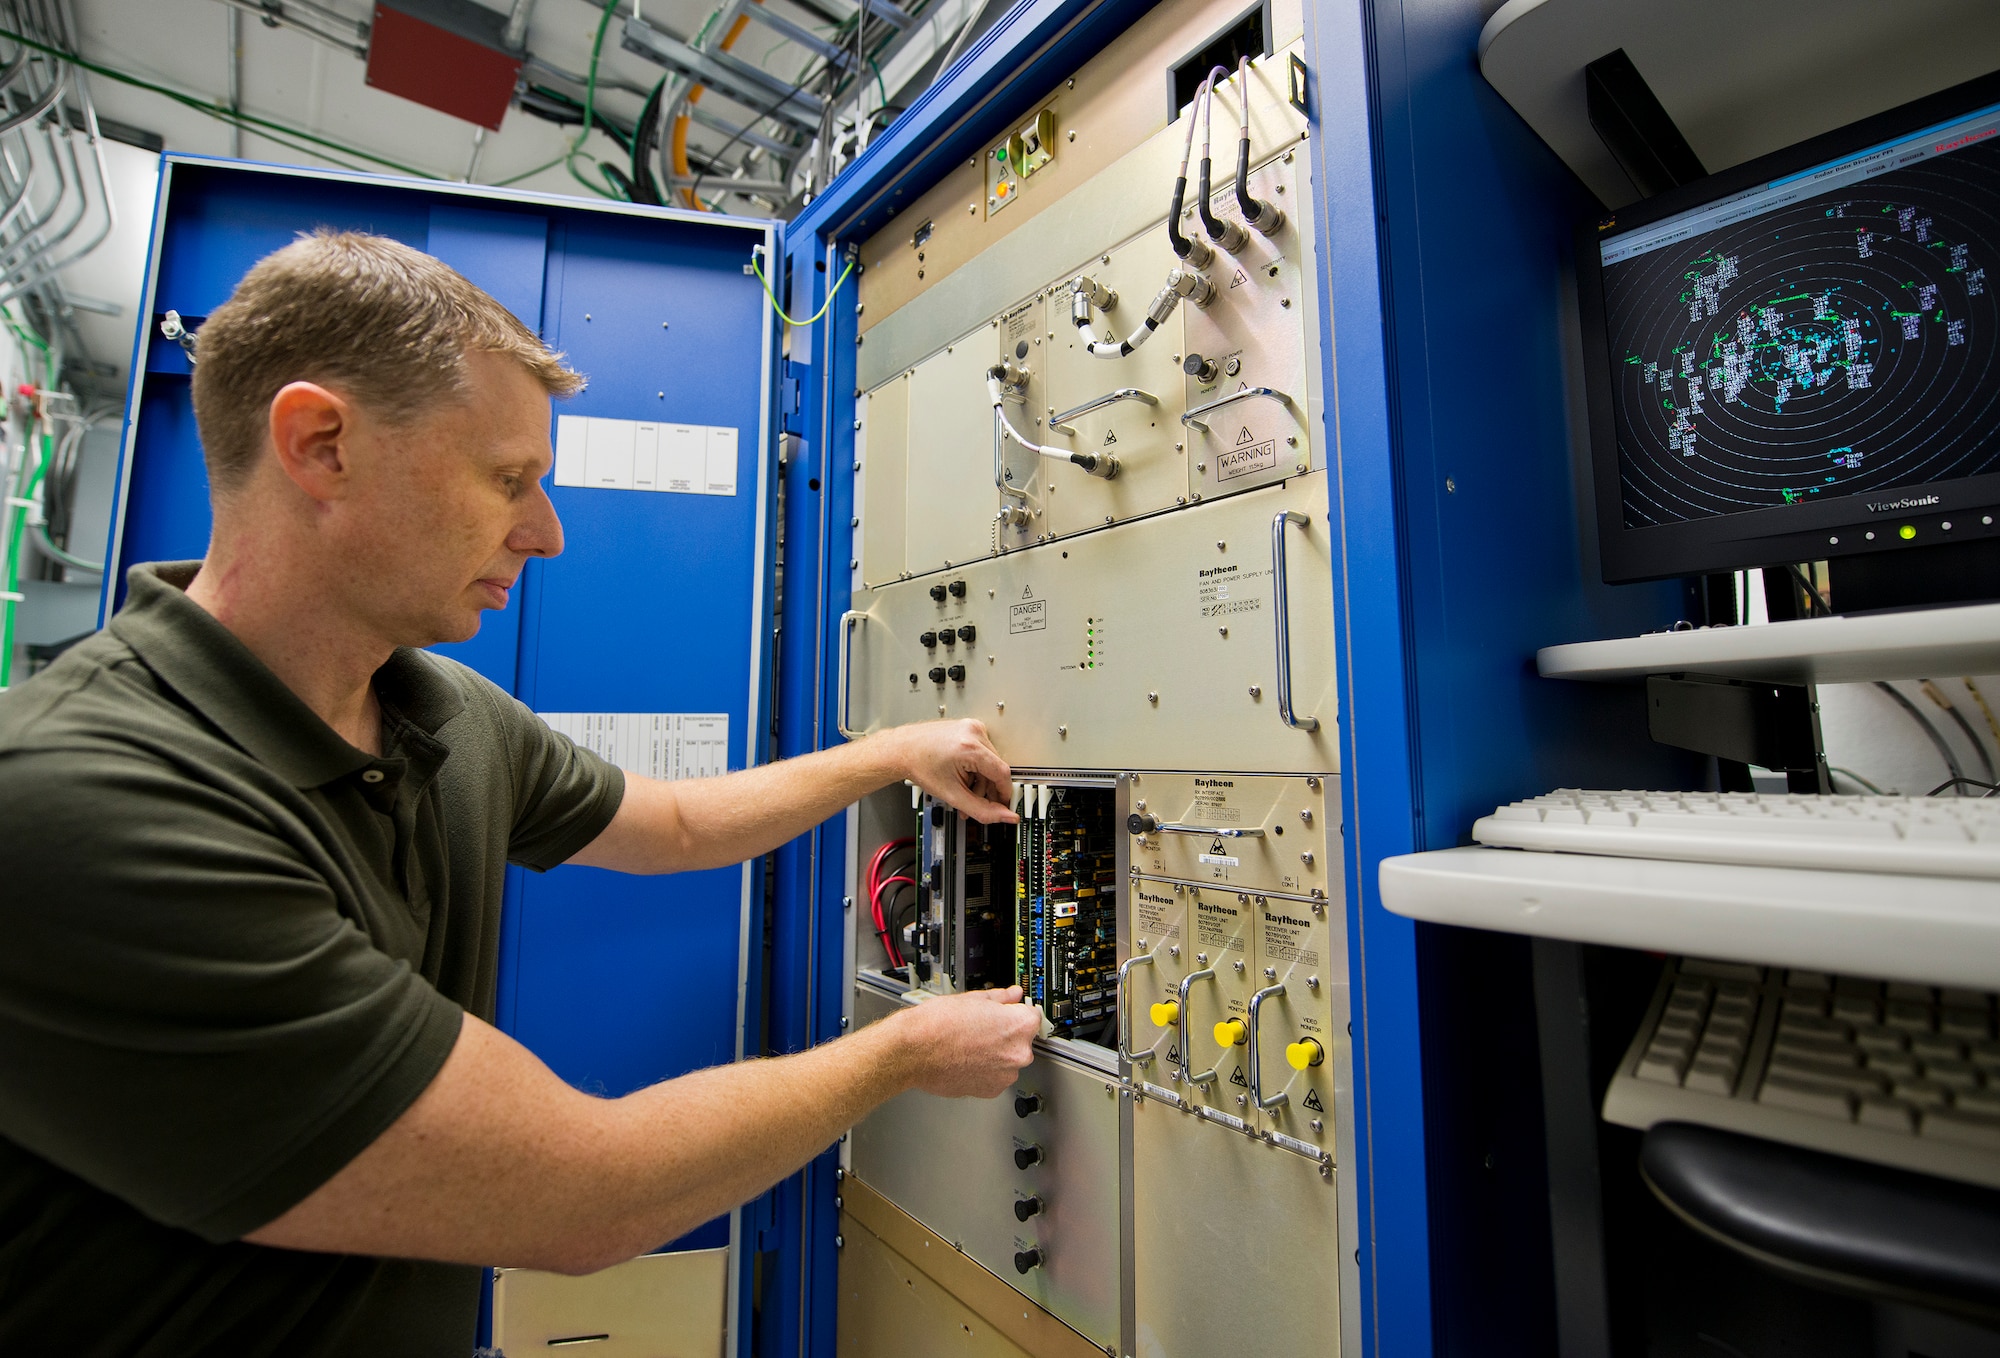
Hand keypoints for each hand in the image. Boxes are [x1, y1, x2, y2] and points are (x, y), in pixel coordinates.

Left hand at [890, 719, 1015, 824]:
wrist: (902, 750)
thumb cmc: (919, 766)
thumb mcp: (952, 795)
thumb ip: (982, 810)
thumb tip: (1005, 816)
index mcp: (971, 747)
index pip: (1002, 774)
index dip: (1004, 793)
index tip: (1003, 804)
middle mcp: (974, 732)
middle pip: (996, 768)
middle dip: (987, 789)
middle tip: (975, 802)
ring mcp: (971, 727)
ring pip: (990, 761)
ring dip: (981, 779)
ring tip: (964, 790)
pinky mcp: (968, 727)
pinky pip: (982, 751)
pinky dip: (976, 766)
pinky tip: (963, 774)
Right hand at [892, 986, 1039, 1097]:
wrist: (913, 1052)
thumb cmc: (937, 1025)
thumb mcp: (972, 999)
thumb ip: (1000, 997)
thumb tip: (1012, 995)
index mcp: (1019, 1025)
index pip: (1031, 1014)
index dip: (1014, 1012)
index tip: (1006, 1013)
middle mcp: (1018, 1053)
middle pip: (1021, 1040)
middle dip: (1005, 1035)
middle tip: (981, 1029)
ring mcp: (1005, 1075)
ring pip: (1008, 1060)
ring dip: (996, 1055)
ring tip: (970, 1045)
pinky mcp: (991, 1090)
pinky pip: (995, 1076)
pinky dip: (985, 1070)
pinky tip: (967, 1059)